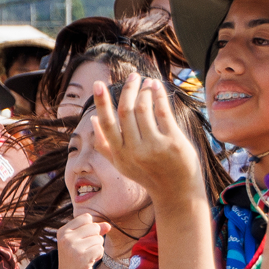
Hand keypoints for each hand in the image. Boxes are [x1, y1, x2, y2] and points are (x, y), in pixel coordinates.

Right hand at [54, 211, 109, 268]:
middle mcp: (66, 238)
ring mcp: (73, 248)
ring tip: (86, 257)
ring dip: (97, 249)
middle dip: (95, 239)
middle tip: (85, 250)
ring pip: (99, 239)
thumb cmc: (76, 260)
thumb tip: (108, 225)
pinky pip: (100, 249)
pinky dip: (98, 256)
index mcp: (63, 231)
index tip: (83, 240)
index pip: (86, 217)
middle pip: (94, 227)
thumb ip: (93, 231)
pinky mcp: (82, 257)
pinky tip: (89, 262)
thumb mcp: (80, 242)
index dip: (90, 228)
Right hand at [91, 72, 205, 207]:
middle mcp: (134, 151)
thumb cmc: (148, 175)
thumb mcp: (122, 164)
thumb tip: (93, 121)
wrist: (176, 192)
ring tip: (148, 82)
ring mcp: (154, 146)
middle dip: (128, 89)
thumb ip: (105, 146)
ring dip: (145, 90)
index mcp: (119, 154)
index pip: (107, 123)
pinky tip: (157, 87)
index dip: (101, 102)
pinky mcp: (173, 142)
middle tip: (133, 76)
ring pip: (144, 108)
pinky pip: (162, 112)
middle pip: (126, 111)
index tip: (98, 84)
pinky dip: (158, 96)